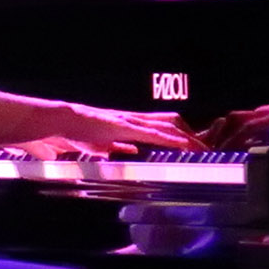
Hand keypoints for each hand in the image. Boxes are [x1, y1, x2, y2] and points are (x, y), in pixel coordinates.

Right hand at [12, 102, 199, 155]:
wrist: (60, 120)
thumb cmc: (75, 131)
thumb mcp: (99, 141)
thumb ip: (115, 145)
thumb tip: (125, 150)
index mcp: (128, 122)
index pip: (160, 125)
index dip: (178, 133)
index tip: (193, 144)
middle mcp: (133, 118)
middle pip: (170, 123)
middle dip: (191, 134)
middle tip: (207, 147)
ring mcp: (130, 121)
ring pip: (167, 127)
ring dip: (187, 138)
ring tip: (203, 148)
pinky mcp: (125, 126)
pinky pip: (154, 133)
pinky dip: (172, 139)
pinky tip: (184, 146)